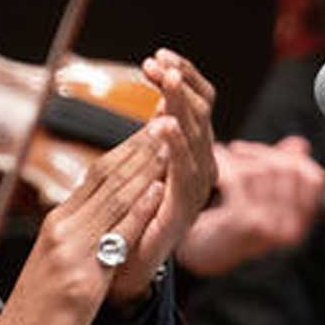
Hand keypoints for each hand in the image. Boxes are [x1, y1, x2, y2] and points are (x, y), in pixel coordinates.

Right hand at [0, 125, 166, 324]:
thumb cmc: (40, 311)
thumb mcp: (61, 263)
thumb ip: (81, 237)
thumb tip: (104, 219)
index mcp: (58, 223)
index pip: (96, 176)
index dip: (127, 149)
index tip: (153, 127)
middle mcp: (63, 228)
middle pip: (106, 177)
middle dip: (140, 146)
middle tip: (168, 117)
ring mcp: (71, 251)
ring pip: (114, 198)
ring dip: (146, 166)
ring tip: (171, 139)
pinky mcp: (83, 277)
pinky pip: (116, 236)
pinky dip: (139, 209)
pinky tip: (159, 189)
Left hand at [106, 48, 218, 302]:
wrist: (123, 268)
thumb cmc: (130, 217)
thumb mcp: (143, 169)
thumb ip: (155, 139)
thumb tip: (162, 104)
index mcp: (191, 152)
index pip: (197, 103)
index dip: (182, 77)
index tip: (157, 56)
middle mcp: (200, 166)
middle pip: (201, 113)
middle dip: (180, 84)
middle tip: (159, 64)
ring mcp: (193, 189)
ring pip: (196, 137)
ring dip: (180, 105)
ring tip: (166, 82)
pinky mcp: (182, 209)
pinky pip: (184, 173)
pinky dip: (176, 146)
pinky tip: (164, 125)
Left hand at [176, 135, 324, 276]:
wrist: (200, 256)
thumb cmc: (228, 225)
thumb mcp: (259, 200)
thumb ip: (281, 172)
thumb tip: (300, 144)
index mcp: (299, 226)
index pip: (315, 179)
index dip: (294, 159)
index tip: (266, 152)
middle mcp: (290, 230)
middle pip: (289, 170)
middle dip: (262, 153)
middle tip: (237, 149)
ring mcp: (268, 227)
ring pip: (263, 171)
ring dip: (239, 158)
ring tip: (222, 156)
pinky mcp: (243, 222)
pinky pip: (240, 178)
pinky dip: (226, 163)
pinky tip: (215, 160)